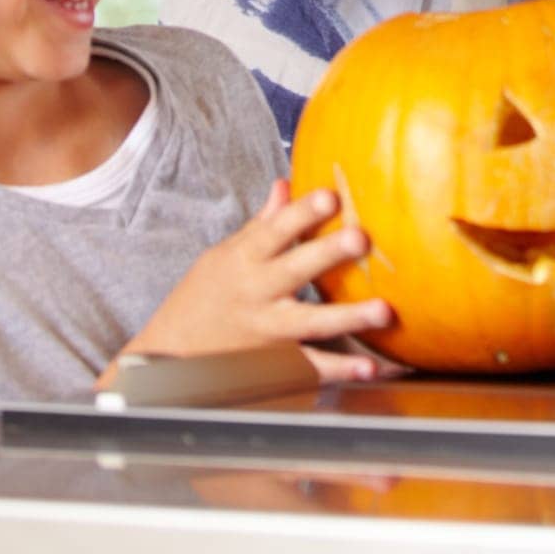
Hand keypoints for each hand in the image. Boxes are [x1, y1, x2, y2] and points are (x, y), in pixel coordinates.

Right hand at [116, 180, 393, 383]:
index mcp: (245, 259)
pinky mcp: (276, 363)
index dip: (302, 212)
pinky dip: (340, 369)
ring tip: (385, 310)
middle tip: (362, 239)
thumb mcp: (224, 255)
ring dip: (348, 317)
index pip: (275, 229)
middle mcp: (257, 293)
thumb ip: (262, 225)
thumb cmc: (203, 297)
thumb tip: (286, 185)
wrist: (169, 357)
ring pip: (310, 322)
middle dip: (328, 254)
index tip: (331, 195)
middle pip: (295, 270)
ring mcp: (267, 331)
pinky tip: (370, 367)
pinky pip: (311, 367)